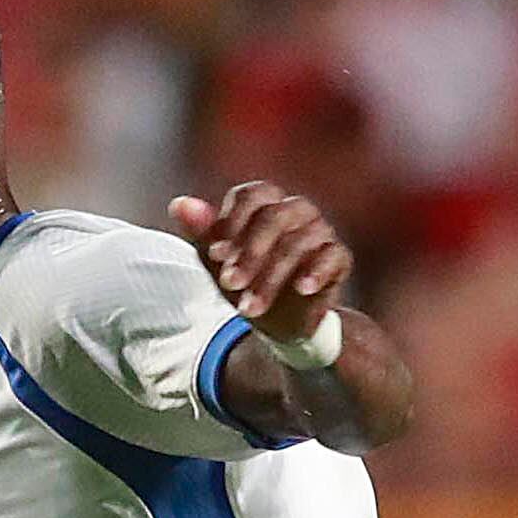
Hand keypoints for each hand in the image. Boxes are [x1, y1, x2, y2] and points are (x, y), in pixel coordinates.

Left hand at [168, 179, 353, 340]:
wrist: (279, 323)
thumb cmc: (247, 283)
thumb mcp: (219, 263)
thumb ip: (202, 233)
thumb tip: (178, 204)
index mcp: (266, 203)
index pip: (250, 195)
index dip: (232, 223)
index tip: (217, 256)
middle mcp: (296, 209)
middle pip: (274, 218)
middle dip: (249, 255)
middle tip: (229, 285)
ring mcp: (320, 231)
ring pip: (298, 243)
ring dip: (270, 278)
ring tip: (249, 309)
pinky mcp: (339, 257)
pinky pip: (332, 256)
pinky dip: (316, 272)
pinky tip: (301, 289)